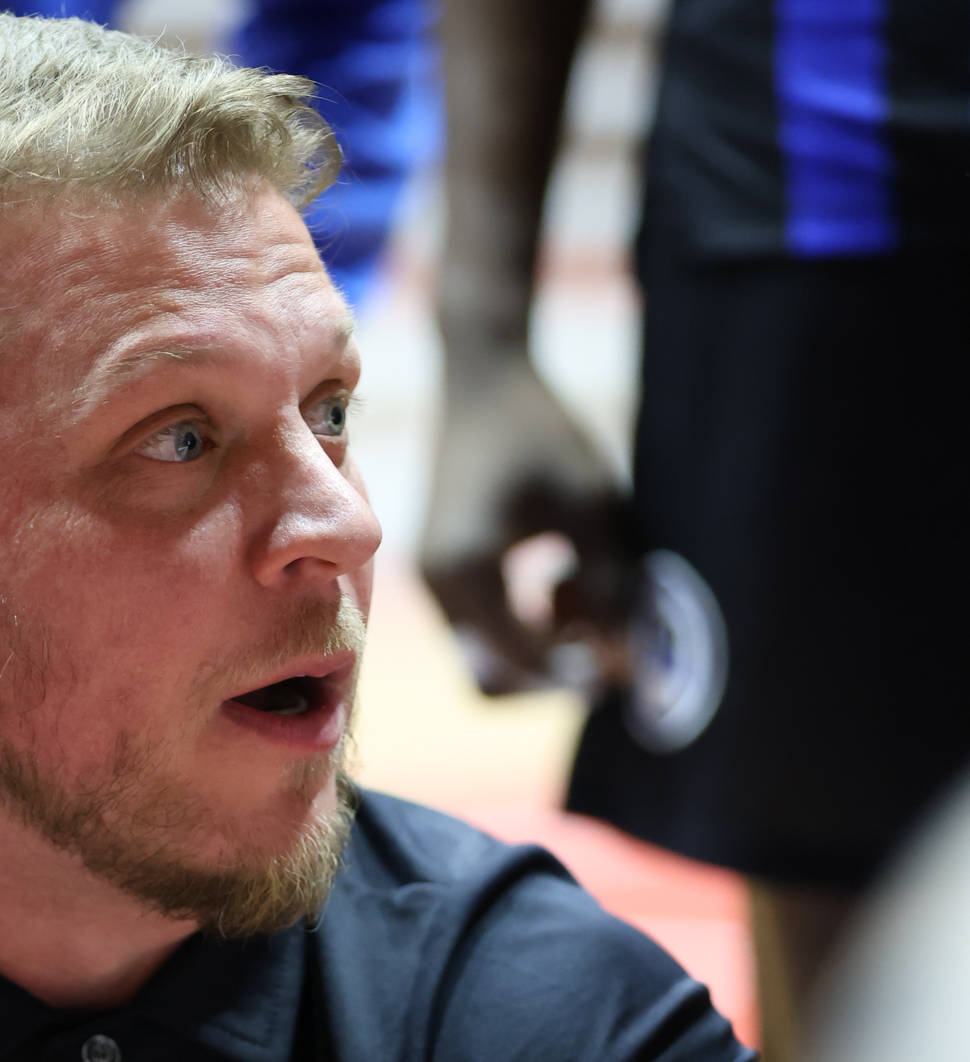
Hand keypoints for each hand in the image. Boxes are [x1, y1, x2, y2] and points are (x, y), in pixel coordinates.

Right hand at [420, 342, 635, 694]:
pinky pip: (481, 633)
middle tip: (605, 644)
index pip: (522, 659)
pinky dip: (523, 628)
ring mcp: (432, 583)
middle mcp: (437, 584)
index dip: (580, 671)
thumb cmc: (543, 430)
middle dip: (551, 676)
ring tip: (580, 591)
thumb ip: (611, 584)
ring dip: (540, 649)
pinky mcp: (440, 576)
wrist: (483, 380)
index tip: (630, 658)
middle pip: (490, 681)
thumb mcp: (594, 504)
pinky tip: (557, 580)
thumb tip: (626, 658)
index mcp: (467, 566)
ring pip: (485, 661)